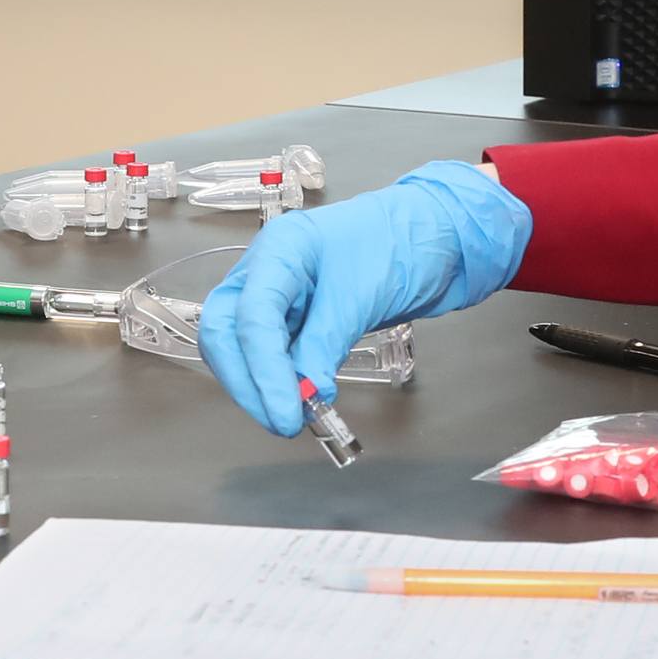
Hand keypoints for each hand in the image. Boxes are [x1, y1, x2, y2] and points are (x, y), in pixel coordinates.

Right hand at [200, 159, 530, 437]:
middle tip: (281, 420)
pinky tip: (299, 399)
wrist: (433, 238)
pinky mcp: (291, 318)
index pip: (252, 315)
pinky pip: (269, 353)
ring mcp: (275, 295)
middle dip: (246, 381)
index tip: (285, 412)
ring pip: (238, 346)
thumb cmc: (401, 244)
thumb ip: (326, 344)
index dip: (264, 371)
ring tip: (294, 415)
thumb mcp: (362, 296)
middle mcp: (266, 271)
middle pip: (224, 331)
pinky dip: (278, 380)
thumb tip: (305, 393)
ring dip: (259, 385)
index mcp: (281, 249)